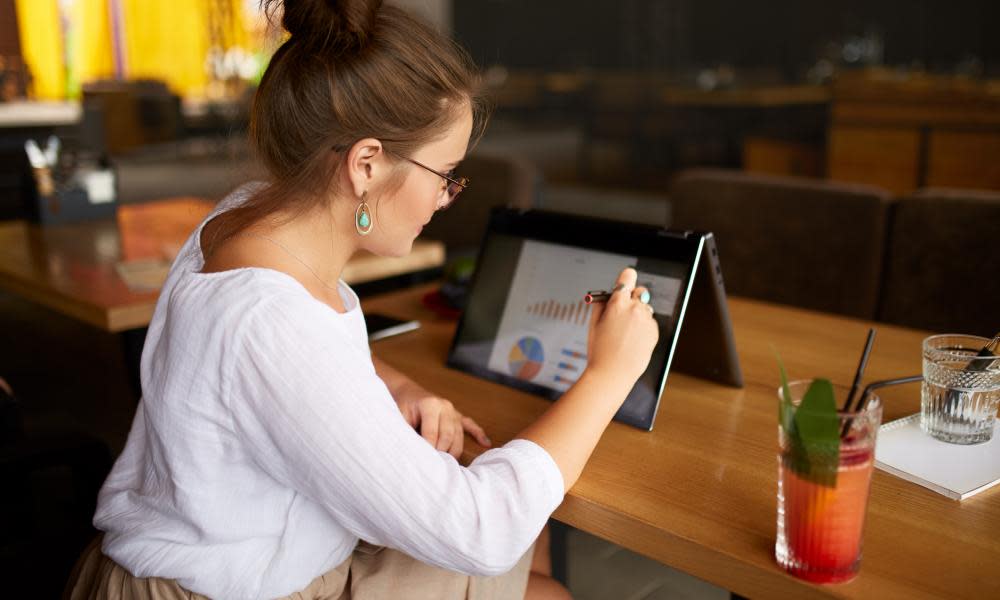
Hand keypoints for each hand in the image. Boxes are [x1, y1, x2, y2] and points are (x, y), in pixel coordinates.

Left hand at [394, 381, 491, 457]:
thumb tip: (413, 452)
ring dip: (455, 451)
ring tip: (450, 465)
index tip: (424, 462)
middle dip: (443, 452)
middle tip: (436, 466)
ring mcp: (453, 411)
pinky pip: (469, 425)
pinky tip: (486, 443)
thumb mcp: (399, 417)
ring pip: (459, 434)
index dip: (428, 448)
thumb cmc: (401, 406)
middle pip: (449, 435)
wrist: (407, 392)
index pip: (432, 432)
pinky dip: (478, 434)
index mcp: (430, 404)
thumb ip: (406, 432)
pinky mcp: (457, 415)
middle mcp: (445, 406)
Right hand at [586, 267, 659, 383]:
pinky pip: (650, 323)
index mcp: (618, 302)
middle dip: (633, 297)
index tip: (625, 283)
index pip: (628, 276)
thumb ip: (601, 304)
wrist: (613, 373)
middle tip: (624, 310)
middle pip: (640, 291)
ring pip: (645, 309)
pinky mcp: (654, 331)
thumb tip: (607, 295)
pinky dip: (643, 329)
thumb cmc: (600, 350)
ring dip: (638, 315)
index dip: (625, 279)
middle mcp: (635, 307)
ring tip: (625, 334)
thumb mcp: (594, 323)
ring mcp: (647, 319)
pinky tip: (632, 341)